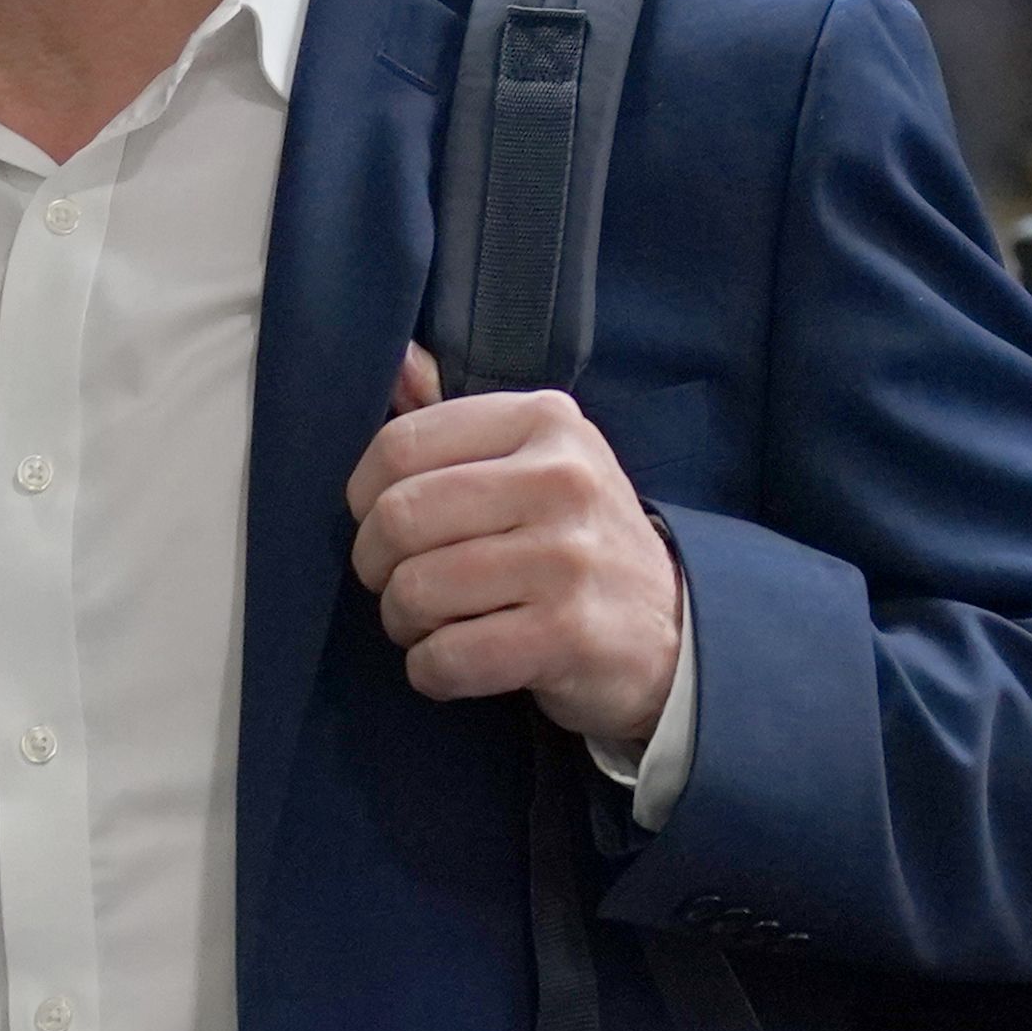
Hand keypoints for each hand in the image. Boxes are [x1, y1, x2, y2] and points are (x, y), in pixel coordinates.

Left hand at [343, 343, 680, 749]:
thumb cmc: (574, 536)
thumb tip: (398, 360)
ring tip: (432, 623)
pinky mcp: (568, 635)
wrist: (668, 625)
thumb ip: (458, 417)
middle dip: (375, 564)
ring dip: (403, 621)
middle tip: (398, 582)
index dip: (363, 495)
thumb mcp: (535, 456)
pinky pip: (448, 657)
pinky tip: (456, 662)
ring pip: (415, 590)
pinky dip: (432, 670)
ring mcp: (568, 558)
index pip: (401, 445)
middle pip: (398, 517)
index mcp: (545, 422)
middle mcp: (561, 480)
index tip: (380, 521)